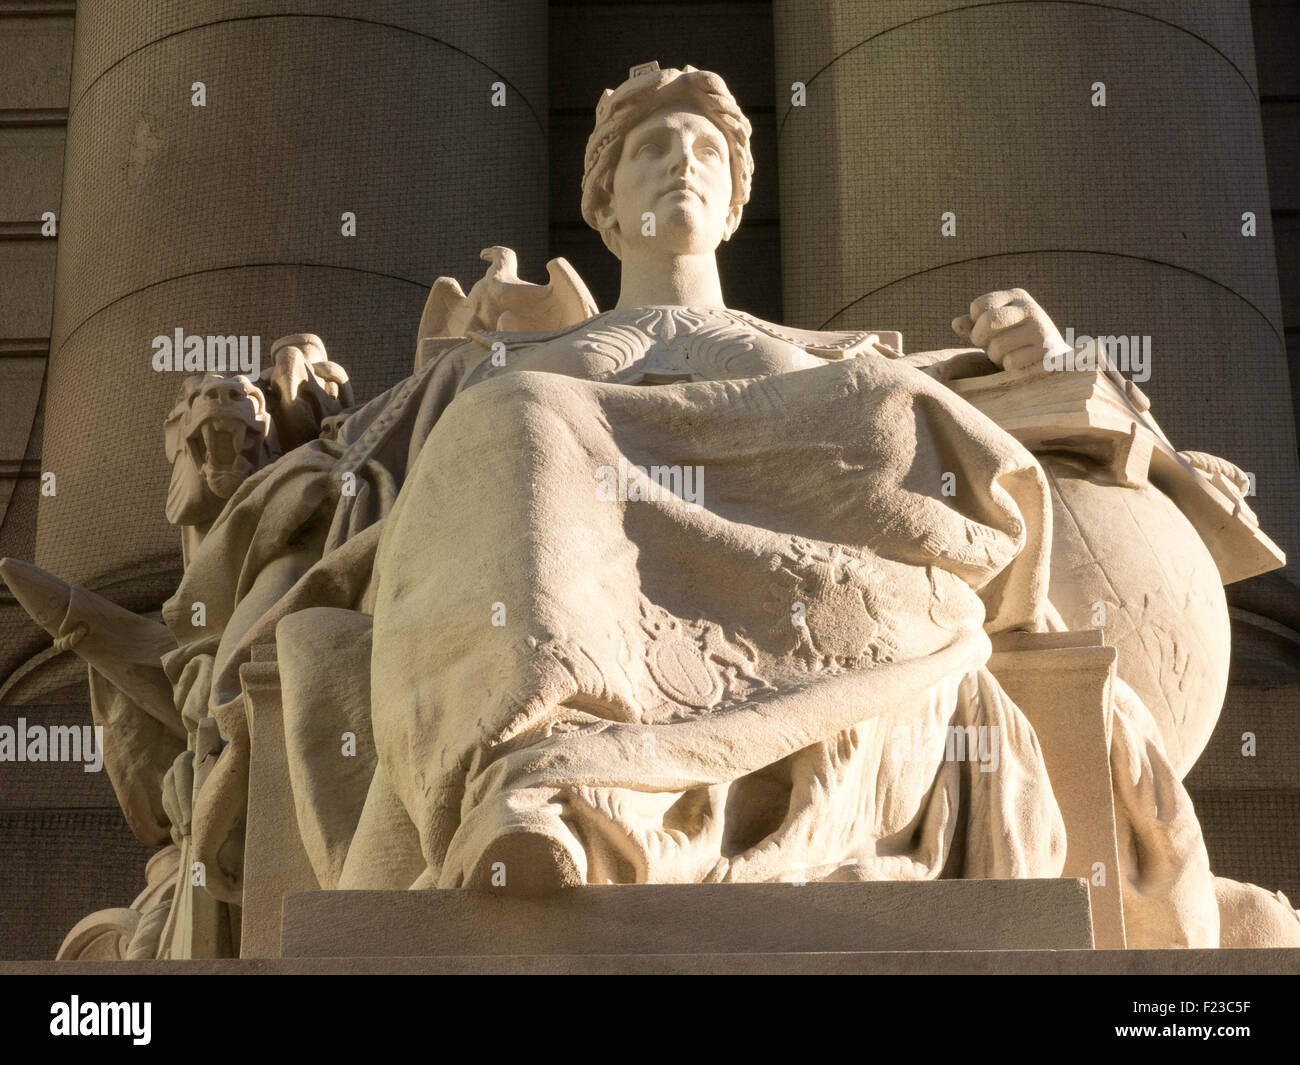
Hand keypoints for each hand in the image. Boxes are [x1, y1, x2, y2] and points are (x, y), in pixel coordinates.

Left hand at [952, 288, 1068, 370]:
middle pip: (989, 320)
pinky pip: (1011, 362)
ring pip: (998, 345)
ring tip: (1007, 355)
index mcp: (1016, 296)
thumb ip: (972, 326)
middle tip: (988, 346)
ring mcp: (1040, 329)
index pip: (978, 305)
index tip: (984, 333)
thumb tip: (956, 323)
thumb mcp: (991, 332)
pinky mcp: (1046, 351)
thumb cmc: (1014, 344)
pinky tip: (1021, 364)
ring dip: (995, 356)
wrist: (1052, 362)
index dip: (973, 324)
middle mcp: (1030, 308)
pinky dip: (1009, 368)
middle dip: (980, 338)